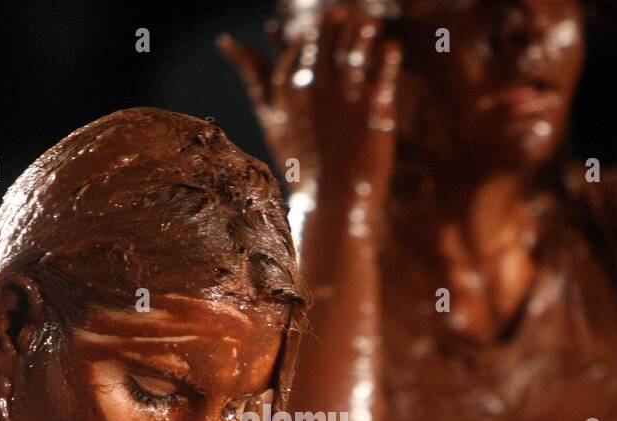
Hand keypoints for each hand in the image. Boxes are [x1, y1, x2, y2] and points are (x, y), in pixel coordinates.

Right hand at [218, 7, 401, 212]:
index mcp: (286, 85)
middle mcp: (313, 84)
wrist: (331, 206)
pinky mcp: (375, 108)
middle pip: (325, 36)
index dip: (308, 31)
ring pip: (354, 45)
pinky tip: (391, 49)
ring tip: (369, 24)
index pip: (296, 41)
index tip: (316, 30)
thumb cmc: (300, 163)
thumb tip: (225, 39)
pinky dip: (388, 57)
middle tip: (345, 16)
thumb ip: (253, 73)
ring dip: (362, 30)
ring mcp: (345, 94)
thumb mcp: (270, 115)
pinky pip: (385, 71)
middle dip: (336, 23)